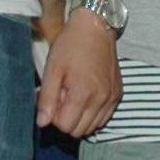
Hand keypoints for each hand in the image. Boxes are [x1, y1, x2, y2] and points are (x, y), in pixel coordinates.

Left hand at [38, 11, 120, 136]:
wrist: (96, 28)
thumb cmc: (71, 46)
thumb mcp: (52, 70)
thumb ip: (47, 99)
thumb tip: (42, 123)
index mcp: (83, 93)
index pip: (65, 126)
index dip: (54, 116)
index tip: (54, 98)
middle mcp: (101, 99)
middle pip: (79, 131)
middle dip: (67, 119)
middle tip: (63, 97)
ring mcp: (111, 98)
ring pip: (93, 127)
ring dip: (80, 118)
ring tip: (75, 96)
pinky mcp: (118, 94)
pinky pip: (104, 118)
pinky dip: (93, 114)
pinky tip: (86, 97)